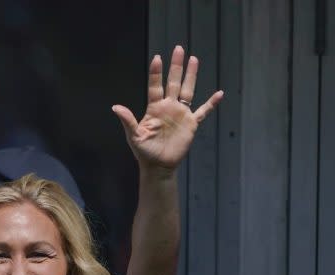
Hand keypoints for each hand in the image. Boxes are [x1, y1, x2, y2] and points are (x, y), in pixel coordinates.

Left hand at [113, 45, 223, 171]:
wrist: (159, 165)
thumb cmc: (144, 151)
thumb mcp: (134, 136)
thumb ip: (127, 120)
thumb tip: (115, 107)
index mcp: (154, 108)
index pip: (155, 86)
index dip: (156, 73)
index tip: (157, 58)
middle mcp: (168, 107)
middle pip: (173, 82)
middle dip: (176, 66)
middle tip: (179, 48)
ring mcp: (181, 113)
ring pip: (187, 90)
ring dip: (191, 76)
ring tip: (194, 59)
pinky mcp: (191, 123)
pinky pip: (203, 111)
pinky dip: (211, 103)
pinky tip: (219, 94)